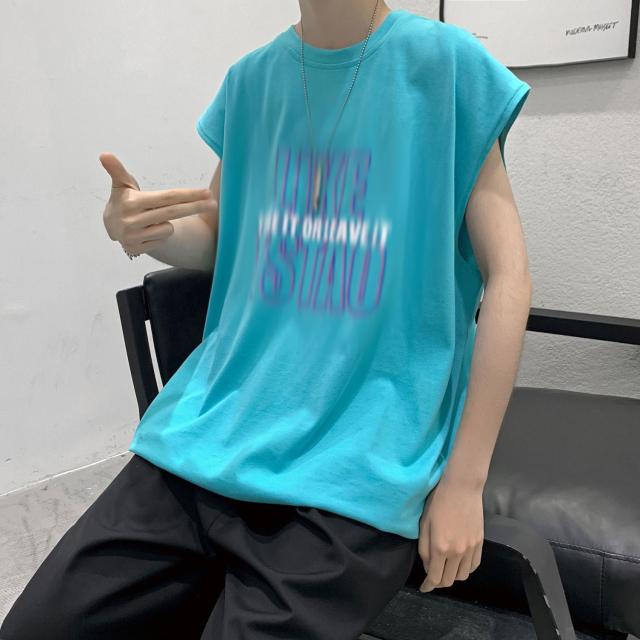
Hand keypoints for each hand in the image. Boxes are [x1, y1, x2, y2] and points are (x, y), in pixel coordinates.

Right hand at [98, 152, 216, 255]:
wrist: (111, 227)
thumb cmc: (124, 201)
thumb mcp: (121, 185)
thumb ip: (117, 170)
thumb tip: (104, 154)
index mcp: (132, 202)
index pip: (167, 197)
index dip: (189, 195)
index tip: (206, 192)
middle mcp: (132, 220)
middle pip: (173, 212)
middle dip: (195, 207)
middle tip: (213, 204)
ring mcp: (134, 236)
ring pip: (169, 228)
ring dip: (167, 223)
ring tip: (153, 219)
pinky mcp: (136, 248)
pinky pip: (162, 239)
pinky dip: (160, 234)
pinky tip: (149, 231)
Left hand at [417, 478, 483, 591]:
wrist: (462, 488)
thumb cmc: (438, 502)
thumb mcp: (424, 524)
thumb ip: (424, 548)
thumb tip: (427, 567)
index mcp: (440, 548)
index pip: (435, 578)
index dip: (428, 586)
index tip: (423, 588)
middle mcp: (457, 553)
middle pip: (449, 580)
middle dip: (438, 583)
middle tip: (432, 577)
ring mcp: (470, 549)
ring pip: (462, 576)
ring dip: (452, 577)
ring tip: (445, 569)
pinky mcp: (480, 543)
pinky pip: (474, 566)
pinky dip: (465, 570)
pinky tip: (459, 564)